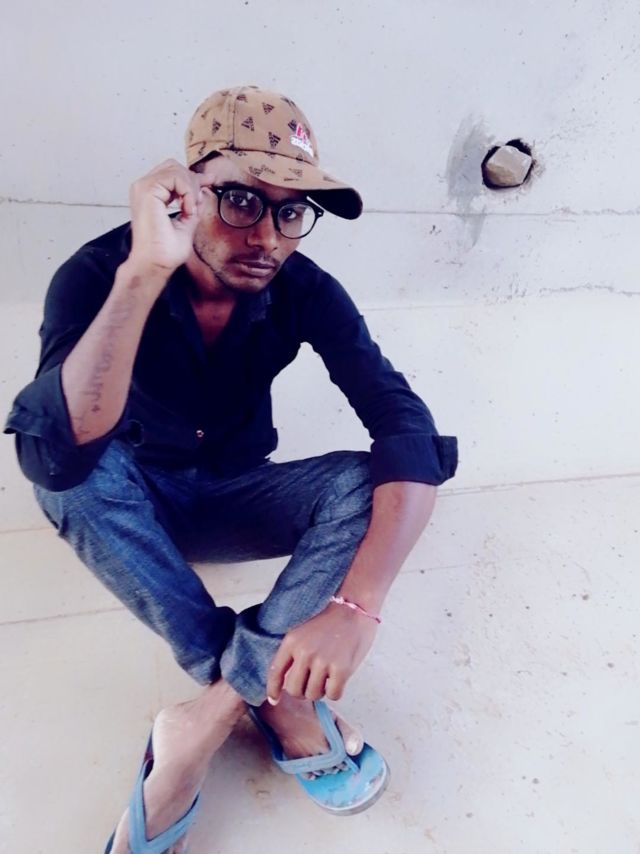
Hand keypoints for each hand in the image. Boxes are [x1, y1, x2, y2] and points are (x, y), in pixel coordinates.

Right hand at [128, 159, 206, 279]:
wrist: (155, 264)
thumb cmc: (164, 251)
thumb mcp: (186, 223)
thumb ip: (192, 205)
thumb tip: (202, 190)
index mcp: (150, 194)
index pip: (172, 173)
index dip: (192, 176)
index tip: (210, 181)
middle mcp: (143, 188)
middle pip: (173, 166)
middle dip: (192, 180)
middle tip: (197, 203)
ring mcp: (143, 187)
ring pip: (175, 169)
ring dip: (190, 188)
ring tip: (190, 210)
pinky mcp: (147, 190)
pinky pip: (175, 177)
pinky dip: (187, 191)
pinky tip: (187, 209)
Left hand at [266, 601, 378, 702]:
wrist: (354, 609)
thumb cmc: (329, 622)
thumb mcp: (302, 633)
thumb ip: (293, 655)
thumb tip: (284, 684)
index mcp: (291, 642)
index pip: (275, 672)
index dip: (273, 690)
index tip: (274, 700)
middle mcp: (304, 652)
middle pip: (294, 690)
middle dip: (302, 692)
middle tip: (312, 684)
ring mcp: (323, 661)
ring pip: (313, 695)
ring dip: (320, 691)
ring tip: (327, 678)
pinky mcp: (341, 669)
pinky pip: (333, 695)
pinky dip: (335, 691)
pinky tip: (338, 680)